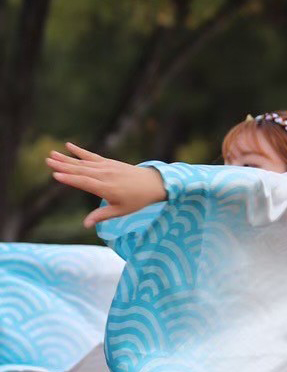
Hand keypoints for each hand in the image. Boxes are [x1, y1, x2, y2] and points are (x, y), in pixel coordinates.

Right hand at [46, 143, 166, 226]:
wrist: (153, 183)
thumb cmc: (137, 200)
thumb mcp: (120, 211)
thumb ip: (101, 216)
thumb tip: (85, 225)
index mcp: (106, 188)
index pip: (84, 183)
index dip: (69, 179)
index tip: (55, 175)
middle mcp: (105, 175)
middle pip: (80, 170)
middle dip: (63, 165)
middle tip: (47, 161)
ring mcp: (107, 167)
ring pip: (83, 162)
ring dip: (67, 158)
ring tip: (52, 154)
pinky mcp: (109, 162)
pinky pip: (92, 156)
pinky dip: (80, 151)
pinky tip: (68, 146)